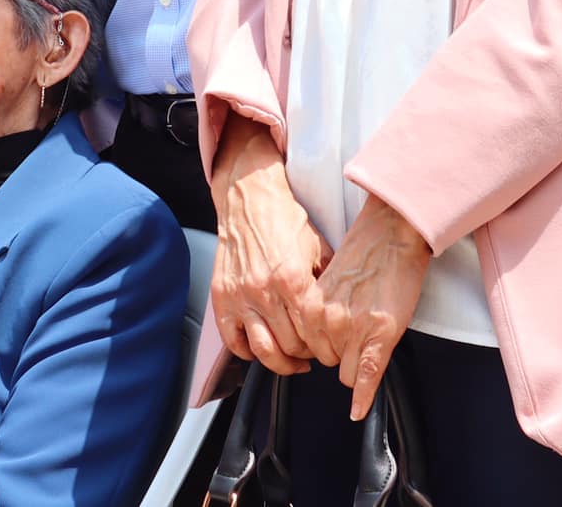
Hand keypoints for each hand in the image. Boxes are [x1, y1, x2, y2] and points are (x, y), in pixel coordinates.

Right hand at [209, 123, 331, 374]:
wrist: (249, 197)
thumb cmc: (284, 218)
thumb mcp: (318, 248)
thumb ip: (326, 283)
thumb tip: (339, 310)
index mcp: (292, 278)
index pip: (312, 332)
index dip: (325, 346)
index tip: (329, 349)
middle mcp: (264, 291)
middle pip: (290, 345)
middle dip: (306, 356)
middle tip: (313, 355)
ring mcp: (240, 296)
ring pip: (262, 351)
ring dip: (280, 364)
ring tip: (291, 362)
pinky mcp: (222, 297)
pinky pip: (232, 340)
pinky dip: (247, 352)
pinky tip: (260, 349)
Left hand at [305, 197, 430, 419]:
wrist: (391, 234)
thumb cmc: (363, 253)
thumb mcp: (327, 283)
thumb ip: (317, 311)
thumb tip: (314, 337)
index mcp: (309, 306)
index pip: (308, 349)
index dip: (323, 345)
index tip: (332, 338)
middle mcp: (326, 320)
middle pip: (327, 363)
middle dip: (340, 352)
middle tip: (356, 326)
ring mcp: (353, 329)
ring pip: (347, 372)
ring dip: (356, 360)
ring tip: (370, 328)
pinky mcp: (380, 334)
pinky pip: (367, 376)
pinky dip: (363, 396)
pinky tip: (359, 409)